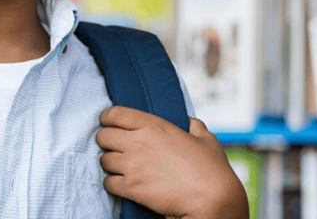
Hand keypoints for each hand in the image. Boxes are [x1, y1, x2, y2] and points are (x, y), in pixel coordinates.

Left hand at [95, 106, 247, 218]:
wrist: (213, 201)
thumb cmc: (213, 170)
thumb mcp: (206, 140)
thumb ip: (194, 126)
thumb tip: (190, 122)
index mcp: (154, 126)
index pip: (114, 114)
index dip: (107, 118)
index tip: (107, 123)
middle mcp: (138, 142)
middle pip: (102, 136)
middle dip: (106, 141)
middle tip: (115, 147)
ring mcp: (133, 165)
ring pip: (103, 160)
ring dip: (110, 163)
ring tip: (121, 167)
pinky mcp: (131, 187)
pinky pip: (108, 182)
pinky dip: (113, 184)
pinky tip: (123, 184)